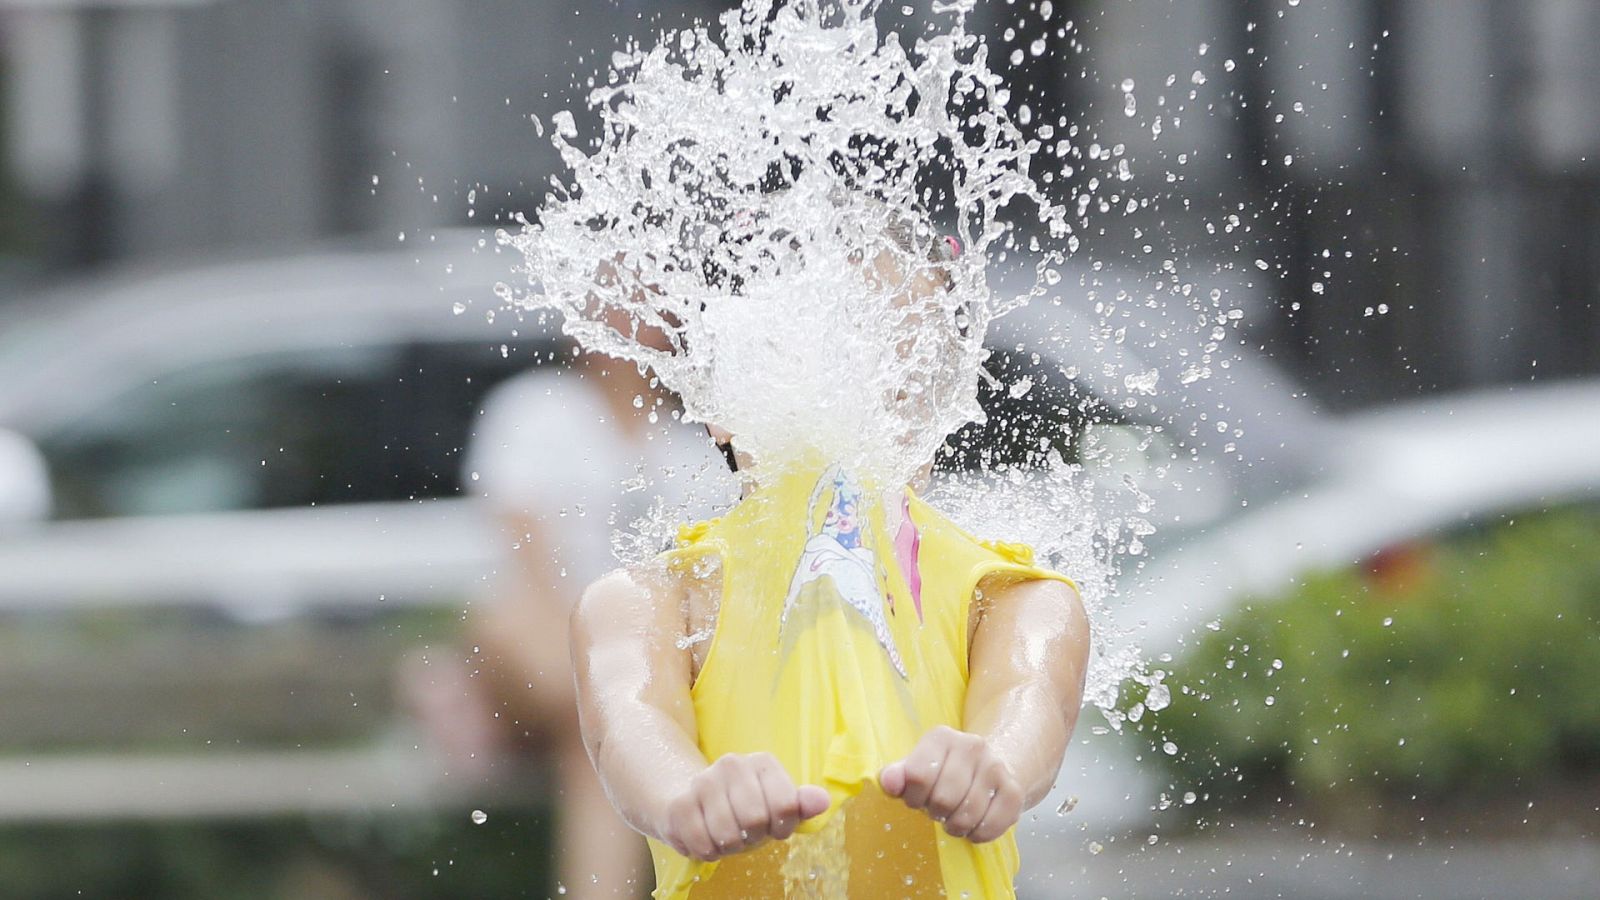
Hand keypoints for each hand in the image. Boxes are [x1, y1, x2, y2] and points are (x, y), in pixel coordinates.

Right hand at [661, 752, 830, 861]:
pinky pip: (703, 845)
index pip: (786, 805)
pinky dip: (708, 852)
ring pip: (728, 835)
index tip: (773, 827)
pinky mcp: (679, 804)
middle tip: (746, 832)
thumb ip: (800, 804)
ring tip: (726, 835)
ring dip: (729, 847)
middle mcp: (732, 764)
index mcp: (762, 762)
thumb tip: (822, 801)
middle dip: (753, 838)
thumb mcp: (776, 805)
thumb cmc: (744, 807)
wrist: (693, 800)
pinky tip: (706, 838)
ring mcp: (703, 781)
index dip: (782, 827)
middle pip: (756, 820)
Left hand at [879, 725, 1022, 842]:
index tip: (916, 798)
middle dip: (934, 812)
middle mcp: (972, 746)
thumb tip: (888, 782)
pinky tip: (973, 825)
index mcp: (942, 737)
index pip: (917, 775)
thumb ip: (899, 775)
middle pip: (943, 799)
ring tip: (953, 818)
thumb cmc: (947, 770)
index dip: (912, 797)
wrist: (996, 765)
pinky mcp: (1014, 792)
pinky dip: (976, 834)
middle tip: (937, 809)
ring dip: (954, 826)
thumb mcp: (919, 766)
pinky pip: (989, 827)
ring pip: (966, 815)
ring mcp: (996, 768)